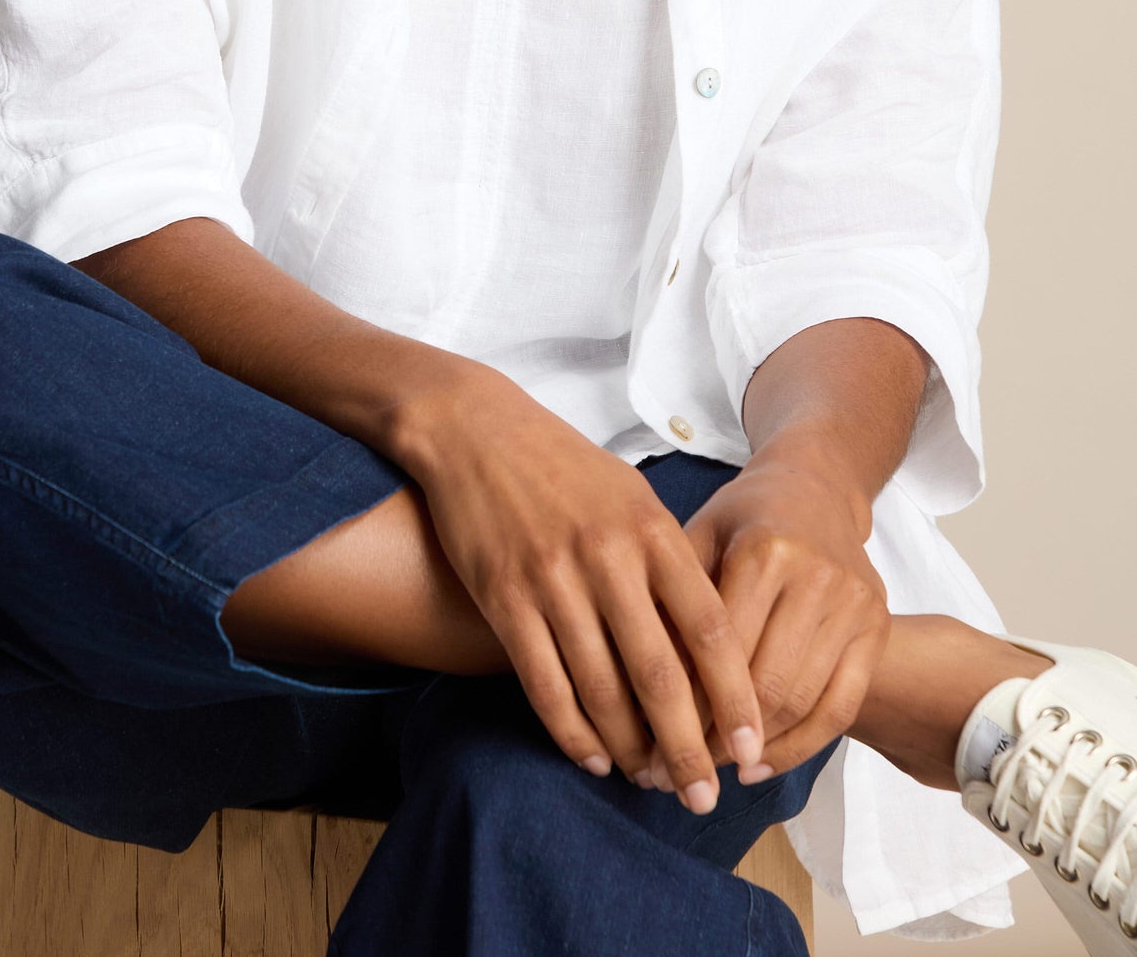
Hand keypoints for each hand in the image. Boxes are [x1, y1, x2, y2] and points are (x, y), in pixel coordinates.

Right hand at [397, 369, 765, 809]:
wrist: (475, 430)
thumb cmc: (563, 465)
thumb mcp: (631, 495)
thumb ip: (668, 559)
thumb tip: (705, 639)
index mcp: (651, 529)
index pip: (709, 629)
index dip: (735, 698)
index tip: (751, 749)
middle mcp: (608, 557)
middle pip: (660, 674)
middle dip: (688, 747)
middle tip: (705, 797)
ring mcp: (553, 579)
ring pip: (601, 689)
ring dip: (629, 748)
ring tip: (649, 781)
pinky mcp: (504, 598)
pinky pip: (545, 684)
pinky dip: (571, 732)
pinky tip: (591, 757)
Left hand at [680, 438, 891, 783]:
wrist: (816, 485)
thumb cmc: (743, 515)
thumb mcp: (699, 534)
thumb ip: (672, 598)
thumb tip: (632, 683)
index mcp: (765, 550)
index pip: (721, 650)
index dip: (687, 706)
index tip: (653, 749)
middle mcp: (816, 578)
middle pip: (764, 685)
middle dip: (716, 740)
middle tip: (677, 775)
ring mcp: (854, 605)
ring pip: (802, 703)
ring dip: (754, 751)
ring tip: (711, 775)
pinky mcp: (877, 627)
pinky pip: (840, 707)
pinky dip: (800, 746)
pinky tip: (759, 765)